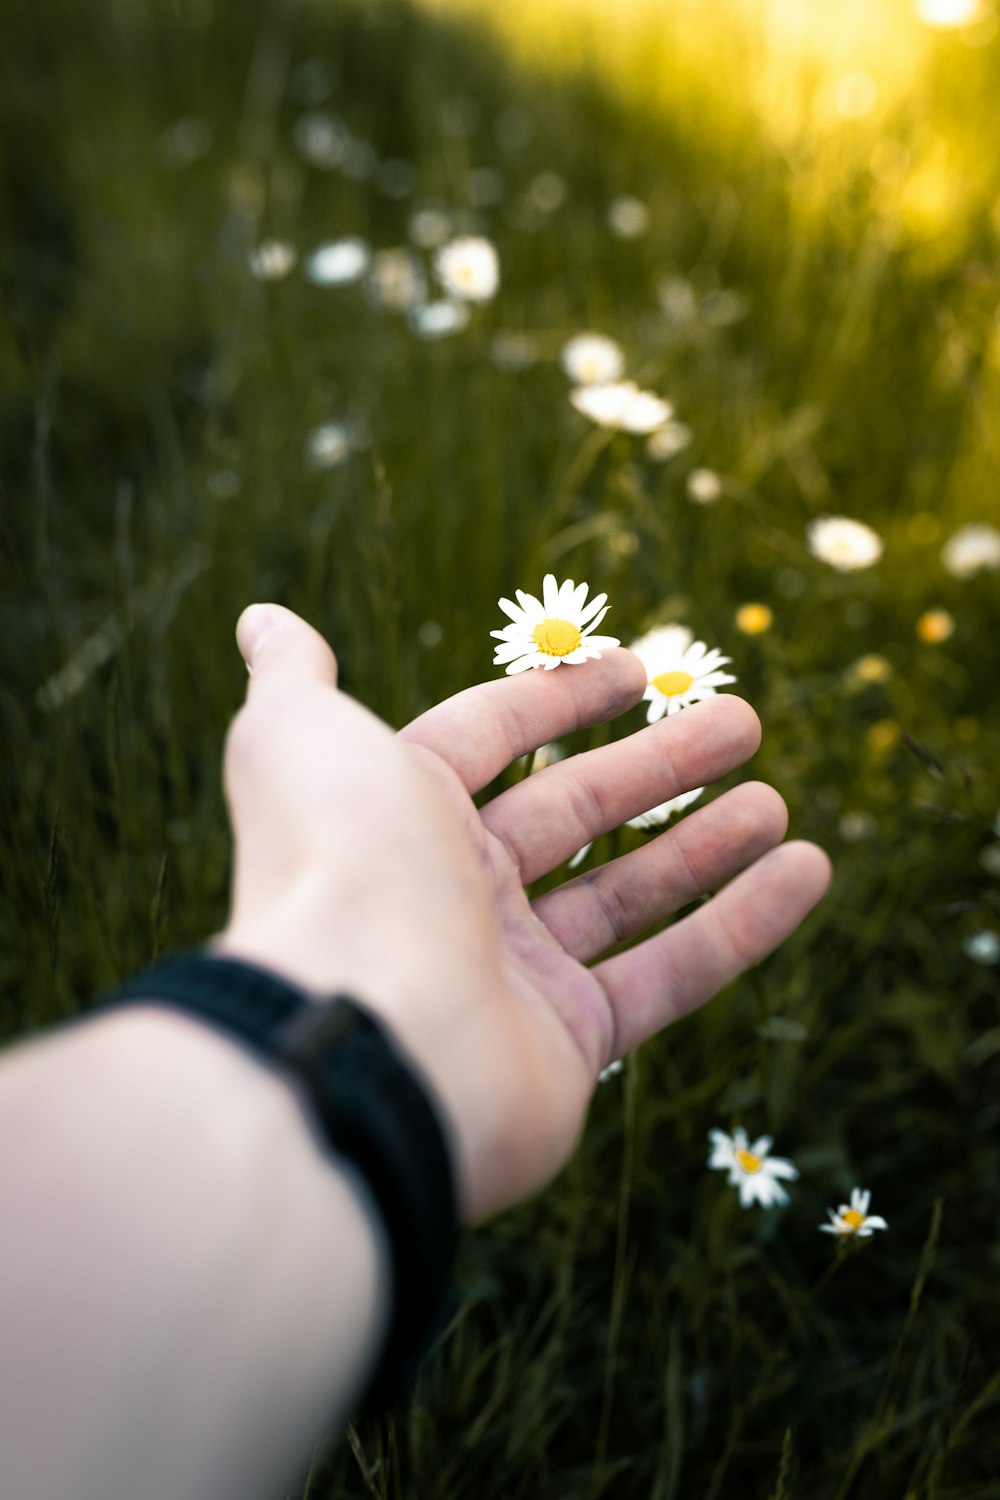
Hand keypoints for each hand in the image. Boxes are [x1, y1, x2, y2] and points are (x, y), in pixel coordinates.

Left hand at [216, 604, 830, 1222]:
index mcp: (398, 814)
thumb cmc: (337, 867)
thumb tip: (262, 620)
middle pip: (574, 810)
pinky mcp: (569, 1043)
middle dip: (659, 764)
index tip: (640, 668)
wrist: (359, 1043)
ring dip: (706, 843)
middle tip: (744, 723)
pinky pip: (670, 972)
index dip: (561, 697)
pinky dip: (741, 924)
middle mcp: (452, 891)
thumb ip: (295, 679)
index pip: (491, 736)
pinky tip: (805, 872)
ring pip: (628, 892)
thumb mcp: (302, 737)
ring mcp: (511, 972)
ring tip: (777, 799)